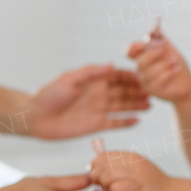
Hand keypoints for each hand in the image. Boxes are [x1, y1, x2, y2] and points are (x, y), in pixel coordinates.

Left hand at [29, 64, 148, 139]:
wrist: (36, 117)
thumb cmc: (49, 94)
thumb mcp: (70, 79)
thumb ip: (91, 72)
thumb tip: (111, 65)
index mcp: (93, 81)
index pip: (117, 76)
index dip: (131, 76)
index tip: (145, 76)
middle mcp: (98, 94)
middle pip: (124, 91)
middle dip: (139, 91)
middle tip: (154, 92)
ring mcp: (98, 110)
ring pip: (122, 106)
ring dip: (136, 105)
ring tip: (150, 105)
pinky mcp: (95, 125)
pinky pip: (114, 123)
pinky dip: (126, 122)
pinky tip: (137, 120)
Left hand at [88, 150, 169, 190]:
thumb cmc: (148, 185)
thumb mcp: (133, 169)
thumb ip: (117, 166)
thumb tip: (94, 168)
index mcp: (130, 156)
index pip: (103, 156)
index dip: (95, 166)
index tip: (95, 175)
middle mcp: (132, 162)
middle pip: (103, 165)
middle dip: (96, 176)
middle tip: (99, 185)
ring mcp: (135, 174)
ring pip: (107, 175)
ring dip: (104, 185)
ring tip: (108, 190)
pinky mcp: (137, 187)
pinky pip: (116, 187)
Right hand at [126, 36, 190, 103]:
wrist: (186, 83)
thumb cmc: (176, 65)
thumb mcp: (170, 50)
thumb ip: (161, 39)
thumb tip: (153, 28)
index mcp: (143, 56)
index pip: (130, 51)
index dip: (133, 48)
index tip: (143, 44)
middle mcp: (141, 69)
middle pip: (139, 62)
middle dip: (151, 55)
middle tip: (163, 49)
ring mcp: (146, 81)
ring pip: (149, 73)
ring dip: (164, 65)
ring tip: (176, 61)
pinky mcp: (153, 90)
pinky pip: (157, 81)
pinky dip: (168, 73)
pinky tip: (177, 69)